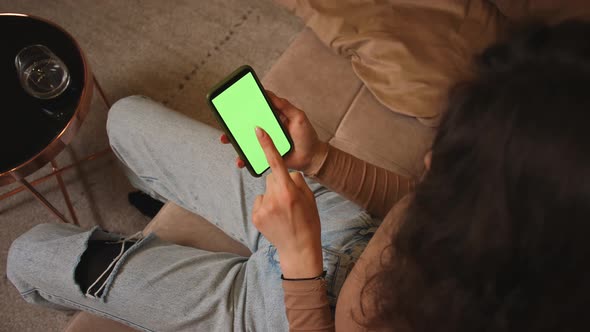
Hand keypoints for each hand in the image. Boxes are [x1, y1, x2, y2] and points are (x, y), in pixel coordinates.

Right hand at [220, 91, 327, 173]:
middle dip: (233, 123)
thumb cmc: (307, 136)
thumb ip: (284, 106)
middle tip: (224, 122)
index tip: (233, 100)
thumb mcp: (298, 117)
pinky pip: (251, 155)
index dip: (245, 104)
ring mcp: (264, 141)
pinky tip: (240, 160)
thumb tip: (267, 93)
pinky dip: (244, 158)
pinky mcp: (265, 154)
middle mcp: (267, 128)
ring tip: (226, 140)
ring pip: (245, 140)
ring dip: (234, 140)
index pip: (256, 107)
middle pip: (246, 124)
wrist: (311, 158)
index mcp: (273, 116)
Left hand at [252, 126, 322, 278]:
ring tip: (283, 212)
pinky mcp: (255, 217)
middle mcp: (273, 198)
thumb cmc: (308, 222)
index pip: (276, 163)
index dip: (266, 145)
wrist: (299, 249)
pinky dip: (266, 206)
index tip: (258, 130)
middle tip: (289, 200)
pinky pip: (259, 202)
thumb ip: (297, 181)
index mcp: (288, 192)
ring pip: (265, 191)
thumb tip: (286, 173)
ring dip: (272, 196)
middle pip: (271, 178)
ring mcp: (262, 208)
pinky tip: (275, 218)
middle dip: (279, 183)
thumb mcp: (309, 198)